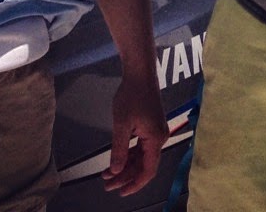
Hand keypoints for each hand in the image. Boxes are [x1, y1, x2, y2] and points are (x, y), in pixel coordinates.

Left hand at [102, 74, 169, 195]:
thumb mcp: (122, 124)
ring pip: (141, 157)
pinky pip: (140, 147)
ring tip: (107, 174)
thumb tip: (116, 172)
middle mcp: (159, 137)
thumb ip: (119, 150)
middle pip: (144, 165)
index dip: (135, 184)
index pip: (148, 170)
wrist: (140, 73)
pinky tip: (116, 160)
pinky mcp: (150, 126)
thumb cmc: (132, 96)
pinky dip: (128, 155)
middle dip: (125, 176)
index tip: (121, 192)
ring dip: (125, 166)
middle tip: (107, 185)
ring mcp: (155, 132)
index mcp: (156, 139)